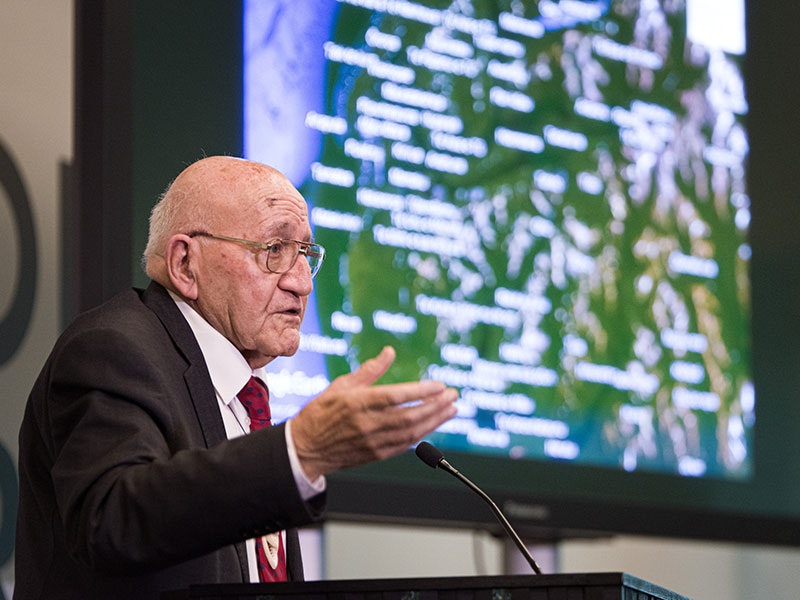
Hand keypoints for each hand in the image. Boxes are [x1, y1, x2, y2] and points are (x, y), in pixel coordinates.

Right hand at [290, 346, 457, 479]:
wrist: (306, 448)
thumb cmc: (321, 413)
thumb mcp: (341, 385)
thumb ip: (369, 370)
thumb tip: (389, 352)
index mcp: (357, 403)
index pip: (396, 396)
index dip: (421, 392)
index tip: (440, 385)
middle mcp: (367, 424)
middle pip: (410, 416)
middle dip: (436, 406)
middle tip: (453, 396)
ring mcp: (373, 442)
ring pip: (411, 432)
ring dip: (435, 420)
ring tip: (451, 409)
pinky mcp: (376, 455)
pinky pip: (405, 445)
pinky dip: (422, 435)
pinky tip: (433, 424)